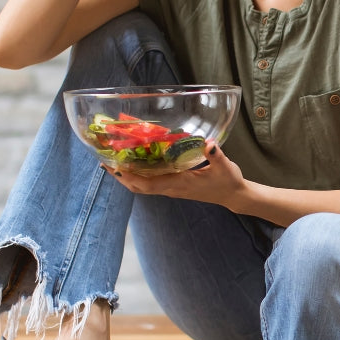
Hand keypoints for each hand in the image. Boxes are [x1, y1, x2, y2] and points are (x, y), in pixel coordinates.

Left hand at [105, 141, 246, 208]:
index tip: (115, 168)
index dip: (131, 177)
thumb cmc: (228, 181)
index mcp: (180, 184)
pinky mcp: (175, 186)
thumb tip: (209, 144)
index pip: (150, 184)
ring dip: (127, 177)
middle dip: (122, 176)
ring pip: (143, 186)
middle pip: (140, 187)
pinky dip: (139, 175)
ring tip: (114, 162)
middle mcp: (172, 188)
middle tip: (106, 162)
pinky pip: (151, 183)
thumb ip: (216, 155)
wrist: (233, 196)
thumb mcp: (225, 167)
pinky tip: (136, 163)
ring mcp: (173, 188)